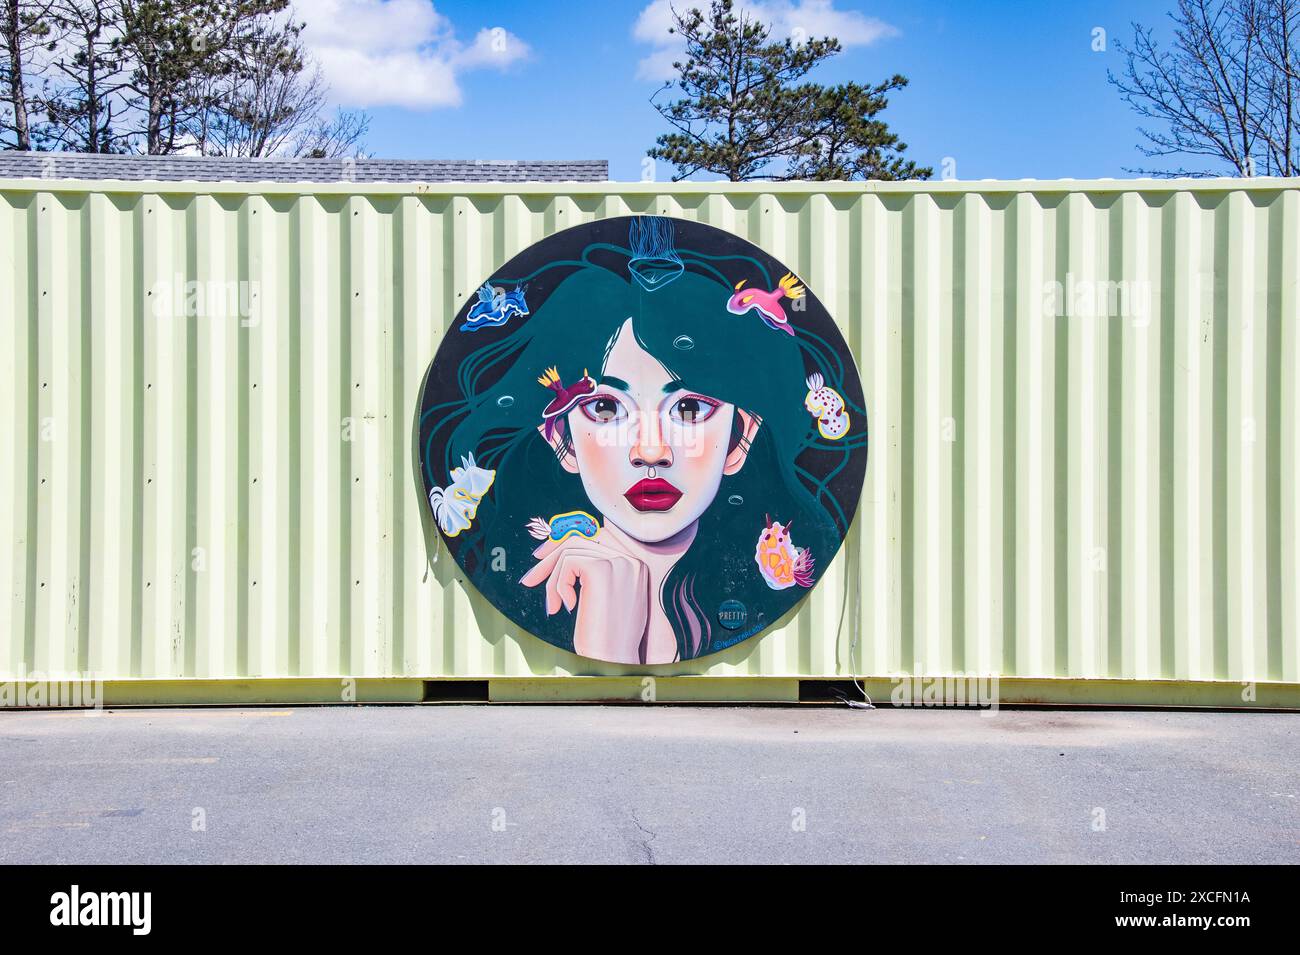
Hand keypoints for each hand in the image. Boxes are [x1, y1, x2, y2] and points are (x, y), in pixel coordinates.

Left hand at [519, 533, 650, 662]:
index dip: (565, 543)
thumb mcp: (607, 598)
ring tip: (552, 605)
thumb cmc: (608, 638)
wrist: (614, 660)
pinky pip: (567, 564)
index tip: (543, 556)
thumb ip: (595, 575)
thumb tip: (561, 555)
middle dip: (549, 558)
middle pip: (579, 540)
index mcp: (634, 565)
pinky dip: (558, 585)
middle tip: (530, 580)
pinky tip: (566, 607)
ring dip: (552, 580)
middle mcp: (630, 559)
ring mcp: (617, 562)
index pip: (596, 537)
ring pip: (569, 551)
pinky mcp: (601, 569)